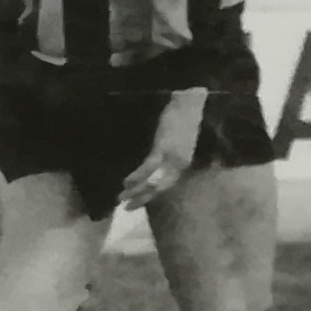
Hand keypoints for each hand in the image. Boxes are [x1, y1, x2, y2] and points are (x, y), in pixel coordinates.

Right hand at [118, 86, 207, 207]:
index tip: (138, 202)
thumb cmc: (183, 116)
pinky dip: (138, 177)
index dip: (152, 195)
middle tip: (127, 208)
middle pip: (160, 188)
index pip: (166, 184)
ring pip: (154, 181)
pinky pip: (149, 167)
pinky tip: (126, 182)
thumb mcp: (178, 138)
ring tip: (122, 198)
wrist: (189, 102)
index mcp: (183, 161)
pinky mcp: (163, 148)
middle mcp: (180, 164)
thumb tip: (156, 160)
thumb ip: (169, 150)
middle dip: (143, 199)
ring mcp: (172, 157)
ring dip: (137, 191)